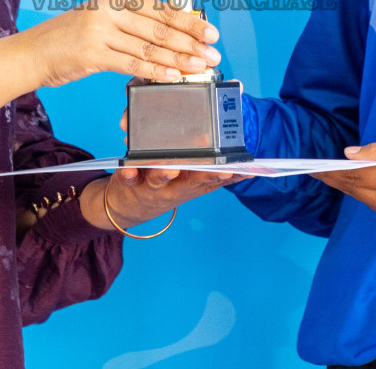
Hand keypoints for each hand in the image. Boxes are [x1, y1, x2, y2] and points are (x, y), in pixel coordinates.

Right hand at [0, 0, 220, 110]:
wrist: (31, 53)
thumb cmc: (68, 41)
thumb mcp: (100, 24)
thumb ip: (131, 27)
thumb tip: (171, 39)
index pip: (160, 10)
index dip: (189, 22)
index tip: (211, 33)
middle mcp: (109, 10)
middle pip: (159, 27)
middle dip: (191, 42)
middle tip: (214, 54)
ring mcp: (100, 31)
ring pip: (149, 46)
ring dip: (179, 58)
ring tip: (201, 67)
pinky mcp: (92, 53)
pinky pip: (131, 64)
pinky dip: (155, 71)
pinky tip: (172, 76)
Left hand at [81, 166, 244, 231]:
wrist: (127, 208)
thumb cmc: (165, 188)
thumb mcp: (192, 187)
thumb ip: (216, 178)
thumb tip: (248, 170)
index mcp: (188, 184)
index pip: (209, 180)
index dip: (225, 177)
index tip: (240, 170)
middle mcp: (172, 187)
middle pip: (189, 181)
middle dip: (202, 175)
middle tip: (216, 168)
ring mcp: (149, 186)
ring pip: (159, 180)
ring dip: (166, 174)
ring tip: (171, 167)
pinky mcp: (127, 181)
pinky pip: (126, 177)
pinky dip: (127, 173)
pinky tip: (128, 167)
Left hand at [311, 141, 375, 233]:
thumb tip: (350, 154)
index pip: (355, 175)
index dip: (333, 171)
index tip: (316, 167)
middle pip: (357, 191)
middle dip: (337, 180)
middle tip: (319, 172)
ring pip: (366, 202)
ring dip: (351, 189)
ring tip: (337, 177)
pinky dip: (370, 198)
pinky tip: (365, 189)